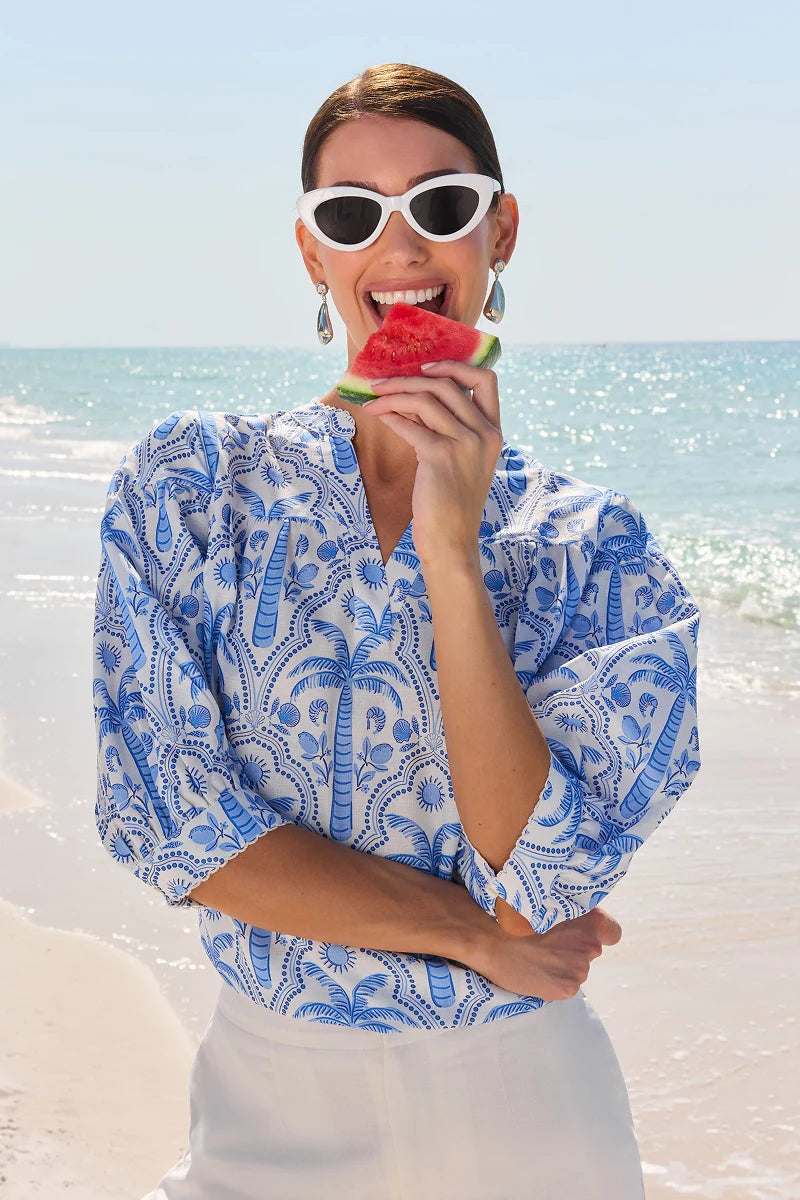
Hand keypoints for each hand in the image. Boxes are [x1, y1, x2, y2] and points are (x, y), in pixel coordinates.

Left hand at [363, 361, 503, 565]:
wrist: (451, 541)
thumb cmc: (450, 504)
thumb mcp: (462, 461)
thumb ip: (451, 429)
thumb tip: (414, 397)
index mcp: (494, 432)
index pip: (486, 379)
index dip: (455, 365)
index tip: (427, 367)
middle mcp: (485, 434)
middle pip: (447, 384)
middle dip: (408, 378)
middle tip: (381, 382)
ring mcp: (466, 444)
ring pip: (426, 399)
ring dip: (393, 395)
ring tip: (372, 400)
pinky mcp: (441, 456)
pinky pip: (410, 424)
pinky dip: (390, 416)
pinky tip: (377, 416)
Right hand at [464, 906, 622, 1001]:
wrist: (489, 936)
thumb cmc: (514, 913)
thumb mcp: (548, 903)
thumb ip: (570, 914)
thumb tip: (575, 924)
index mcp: (591, 919)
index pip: (612, 931)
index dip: (600, 933)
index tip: (584, 933)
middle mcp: (591, 945)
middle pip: (590, 951)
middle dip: (573, 949)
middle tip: (546, 942)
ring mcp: (579, 969)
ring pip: (576, 969)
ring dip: (561, 966)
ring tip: (535, 956)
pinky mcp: (566, 988)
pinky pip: (564, 986)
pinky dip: (551, 982)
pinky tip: (533, 971)